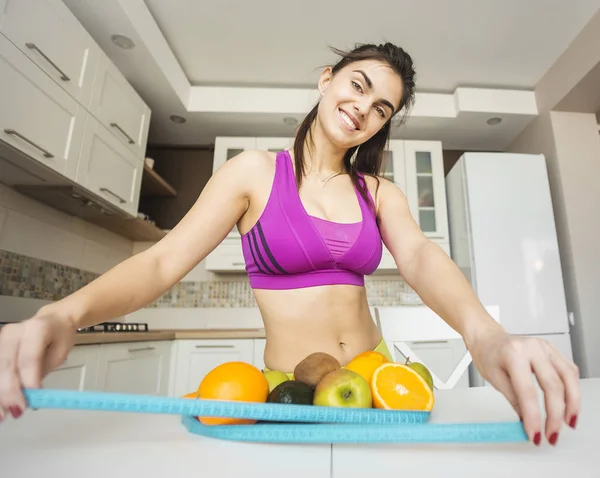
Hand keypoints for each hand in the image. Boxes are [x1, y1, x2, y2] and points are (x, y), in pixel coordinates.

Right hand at [0, 314, 76, 420]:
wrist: (52, 319)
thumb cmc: (59, 336)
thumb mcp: (61, 352)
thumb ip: (43, 371)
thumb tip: (31, 395)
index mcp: (37, 328)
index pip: (29, 357)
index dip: (28, 380)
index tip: (30, 402)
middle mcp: (15, 331)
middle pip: (8, 364)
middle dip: (9, 391)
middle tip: (15, 412)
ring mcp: (2, 338)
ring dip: (0, 393)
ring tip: (3, 414)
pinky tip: (1, 403)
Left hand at [469, 326, 579, 445]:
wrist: (488, 337)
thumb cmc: (487, 354)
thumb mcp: (494, 378)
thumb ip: (513, 400)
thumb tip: (528, 421)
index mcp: (513, 354)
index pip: (527, 391)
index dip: (534, 417)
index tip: (535, 434)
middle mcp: (532, 348)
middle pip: (552, 385)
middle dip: (555, 415)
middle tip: (551, 433)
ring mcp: (544, 347)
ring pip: (568, 377)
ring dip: (572, 404)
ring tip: (568, 422)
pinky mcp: (552, 350)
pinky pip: (569, 371)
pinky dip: (572, 389)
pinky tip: (569, 404)